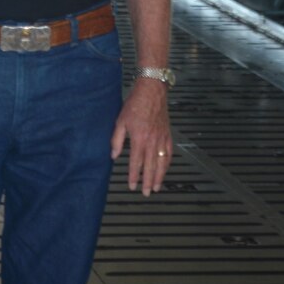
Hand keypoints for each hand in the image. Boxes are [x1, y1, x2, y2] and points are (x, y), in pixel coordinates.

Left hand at [111, 78, 171, 195]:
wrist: (152, 90)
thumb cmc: (135, 103)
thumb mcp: (121, 120)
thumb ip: (117, 140)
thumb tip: (114, 156)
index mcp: (139, 138)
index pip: (136, 162)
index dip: (134, 176)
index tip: (132, 186)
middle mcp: (152, 141)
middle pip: (151, 166)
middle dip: (148, 181)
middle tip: (146, 193)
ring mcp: (162, 138)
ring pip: (162, 162)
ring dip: (160, 176)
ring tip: (156, 187)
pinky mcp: (168, 134)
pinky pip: (169, 152)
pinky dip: (168, 163)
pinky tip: (165, 169)